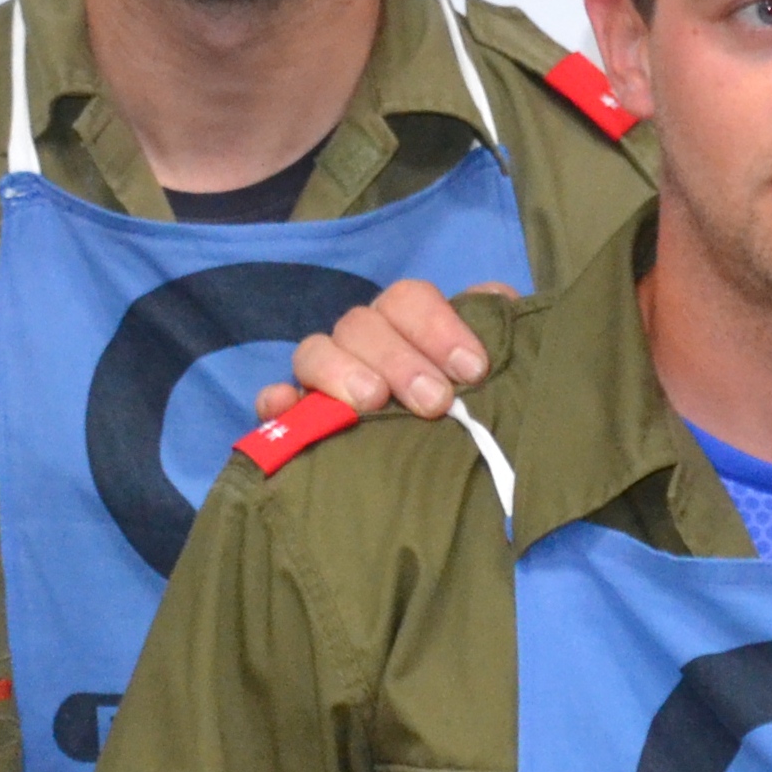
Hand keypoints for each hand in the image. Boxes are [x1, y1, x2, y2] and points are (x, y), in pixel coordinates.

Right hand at [251, 278, 506, 422]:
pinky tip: (286, 407)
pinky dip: (275, 400)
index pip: (409, 299)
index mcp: (405, 323)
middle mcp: (361, 342)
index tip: (473, 370)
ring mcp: (322, 377)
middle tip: (434, 402)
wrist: (459, 472)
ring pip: (314, 351)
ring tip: (371, 403)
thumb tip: (498, 300)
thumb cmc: (468, 407)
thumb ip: (498, 332)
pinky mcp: (294, 418)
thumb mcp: (491, 372)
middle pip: (361, 324)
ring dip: (341, 371)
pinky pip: (272, 401)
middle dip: (399, 360)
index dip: (439, 327)